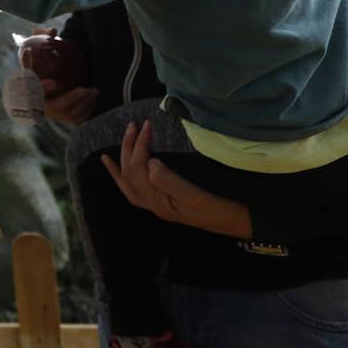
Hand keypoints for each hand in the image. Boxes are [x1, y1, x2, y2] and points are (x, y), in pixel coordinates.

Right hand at [25, 27, 97, 120]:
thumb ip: (42, 35)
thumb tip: (52, 31)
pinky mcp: (65, 117)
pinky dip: (87, 110)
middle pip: (54, 108)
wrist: (50, 75)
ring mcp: (53, 113)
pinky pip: (77, 119)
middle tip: (84, 88)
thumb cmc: (43, 58)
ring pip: (68, 115)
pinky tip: (94, 97)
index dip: (41, 89)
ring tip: (94, 91)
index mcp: (28, 88)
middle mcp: (39, 104)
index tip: (53, 82)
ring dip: (83, 104)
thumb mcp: (38, 44)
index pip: (32, 92)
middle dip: (69, 100)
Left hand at [101, 120, 252, 238]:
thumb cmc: (216, 209)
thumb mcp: (194, 196)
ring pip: (128, 179)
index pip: (139, 169)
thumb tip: (150, 162)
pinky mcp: (161, 201)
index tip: (147, 125)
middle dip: (129, 147)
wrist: (233, 222)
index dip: (140, 145)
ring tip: (126, 135)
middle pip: (130, 173)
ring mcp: (154, 203)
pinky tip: (114, 164)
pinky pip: (132, 187)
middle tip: (133, 125)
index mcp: (158, 202)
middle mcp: (151, 204)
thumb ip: (170, 181)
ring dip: (124, 156)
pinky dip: (121, 174)